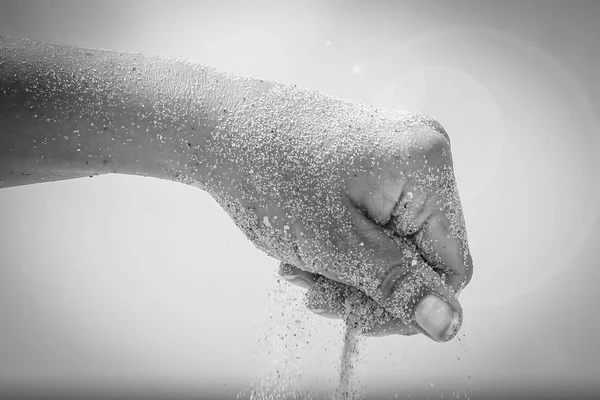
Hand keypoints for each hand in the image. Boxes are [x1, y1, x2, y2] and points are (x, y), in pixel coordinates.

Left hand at [207, 86, 472, 342]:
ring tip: (300, 273)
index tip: (358, 319)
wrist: (220, 126)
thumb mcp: (336, 246)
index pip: (451, 265)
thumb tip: (450, 325)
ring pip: (393, 241)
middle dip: (369, 286)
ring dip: (350, 270)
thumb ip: (396, 286)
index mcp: (426, 168)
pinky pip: (376, 219)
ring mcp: (396, 153)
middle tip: (317, 296)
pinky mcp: (373, 158)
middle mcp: (421, 154)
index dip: (411, 304)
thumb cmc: (270, 176)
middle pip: (420, 255)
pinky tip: (304, 251)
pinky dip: (344, 245)